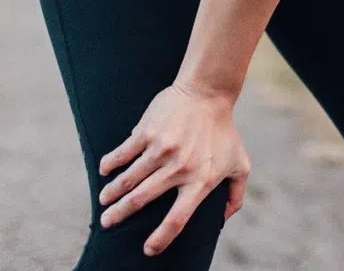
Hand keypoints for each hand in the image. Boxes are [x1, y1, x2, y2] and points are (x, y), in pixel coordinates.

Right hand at [98, 82, 252, 256]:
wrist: (208, 93)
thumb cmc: (224, 132)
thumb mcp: (240, 163)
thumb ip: (236, 194)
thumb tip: (223, 220)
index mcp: (201, 181)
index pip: (178, 219)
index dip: (161, 239)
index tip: (148, 250)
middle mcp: (179, 168)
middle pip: (141, 200)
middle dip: (119, 215)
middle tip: (107, 223)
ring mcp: (161, 150)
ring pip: (128, 180)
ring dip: (112, 194)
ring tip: (104, 201)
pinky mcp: (147, 133)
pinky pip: (123, 153)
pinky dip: (110, 164)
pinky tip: (104, 171)